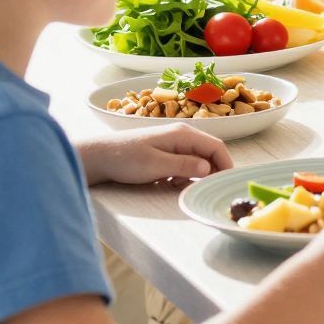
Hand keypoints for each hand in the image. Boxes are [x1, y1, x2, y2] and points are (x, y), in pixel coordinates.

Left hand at [76, 124, 231, 187]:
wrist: (98, 157)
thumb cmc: (125, 159)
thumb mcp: (156, 165)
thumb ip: (184, 166)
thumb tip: (209, 169)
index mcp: (183, 134)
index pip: (216, 147)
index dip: (225, 165)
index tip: (226, 184)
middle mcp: (182, 135)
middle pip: (209, 153)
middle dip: (209, 172)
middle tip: (201, 189)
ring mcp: (173, 142)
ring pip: (197, 159)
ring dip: (194, 175)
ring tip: (177, 185)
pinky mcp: (165, 151)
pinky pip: (185, 162)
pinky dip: (183, 174)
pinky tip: (169, 182)